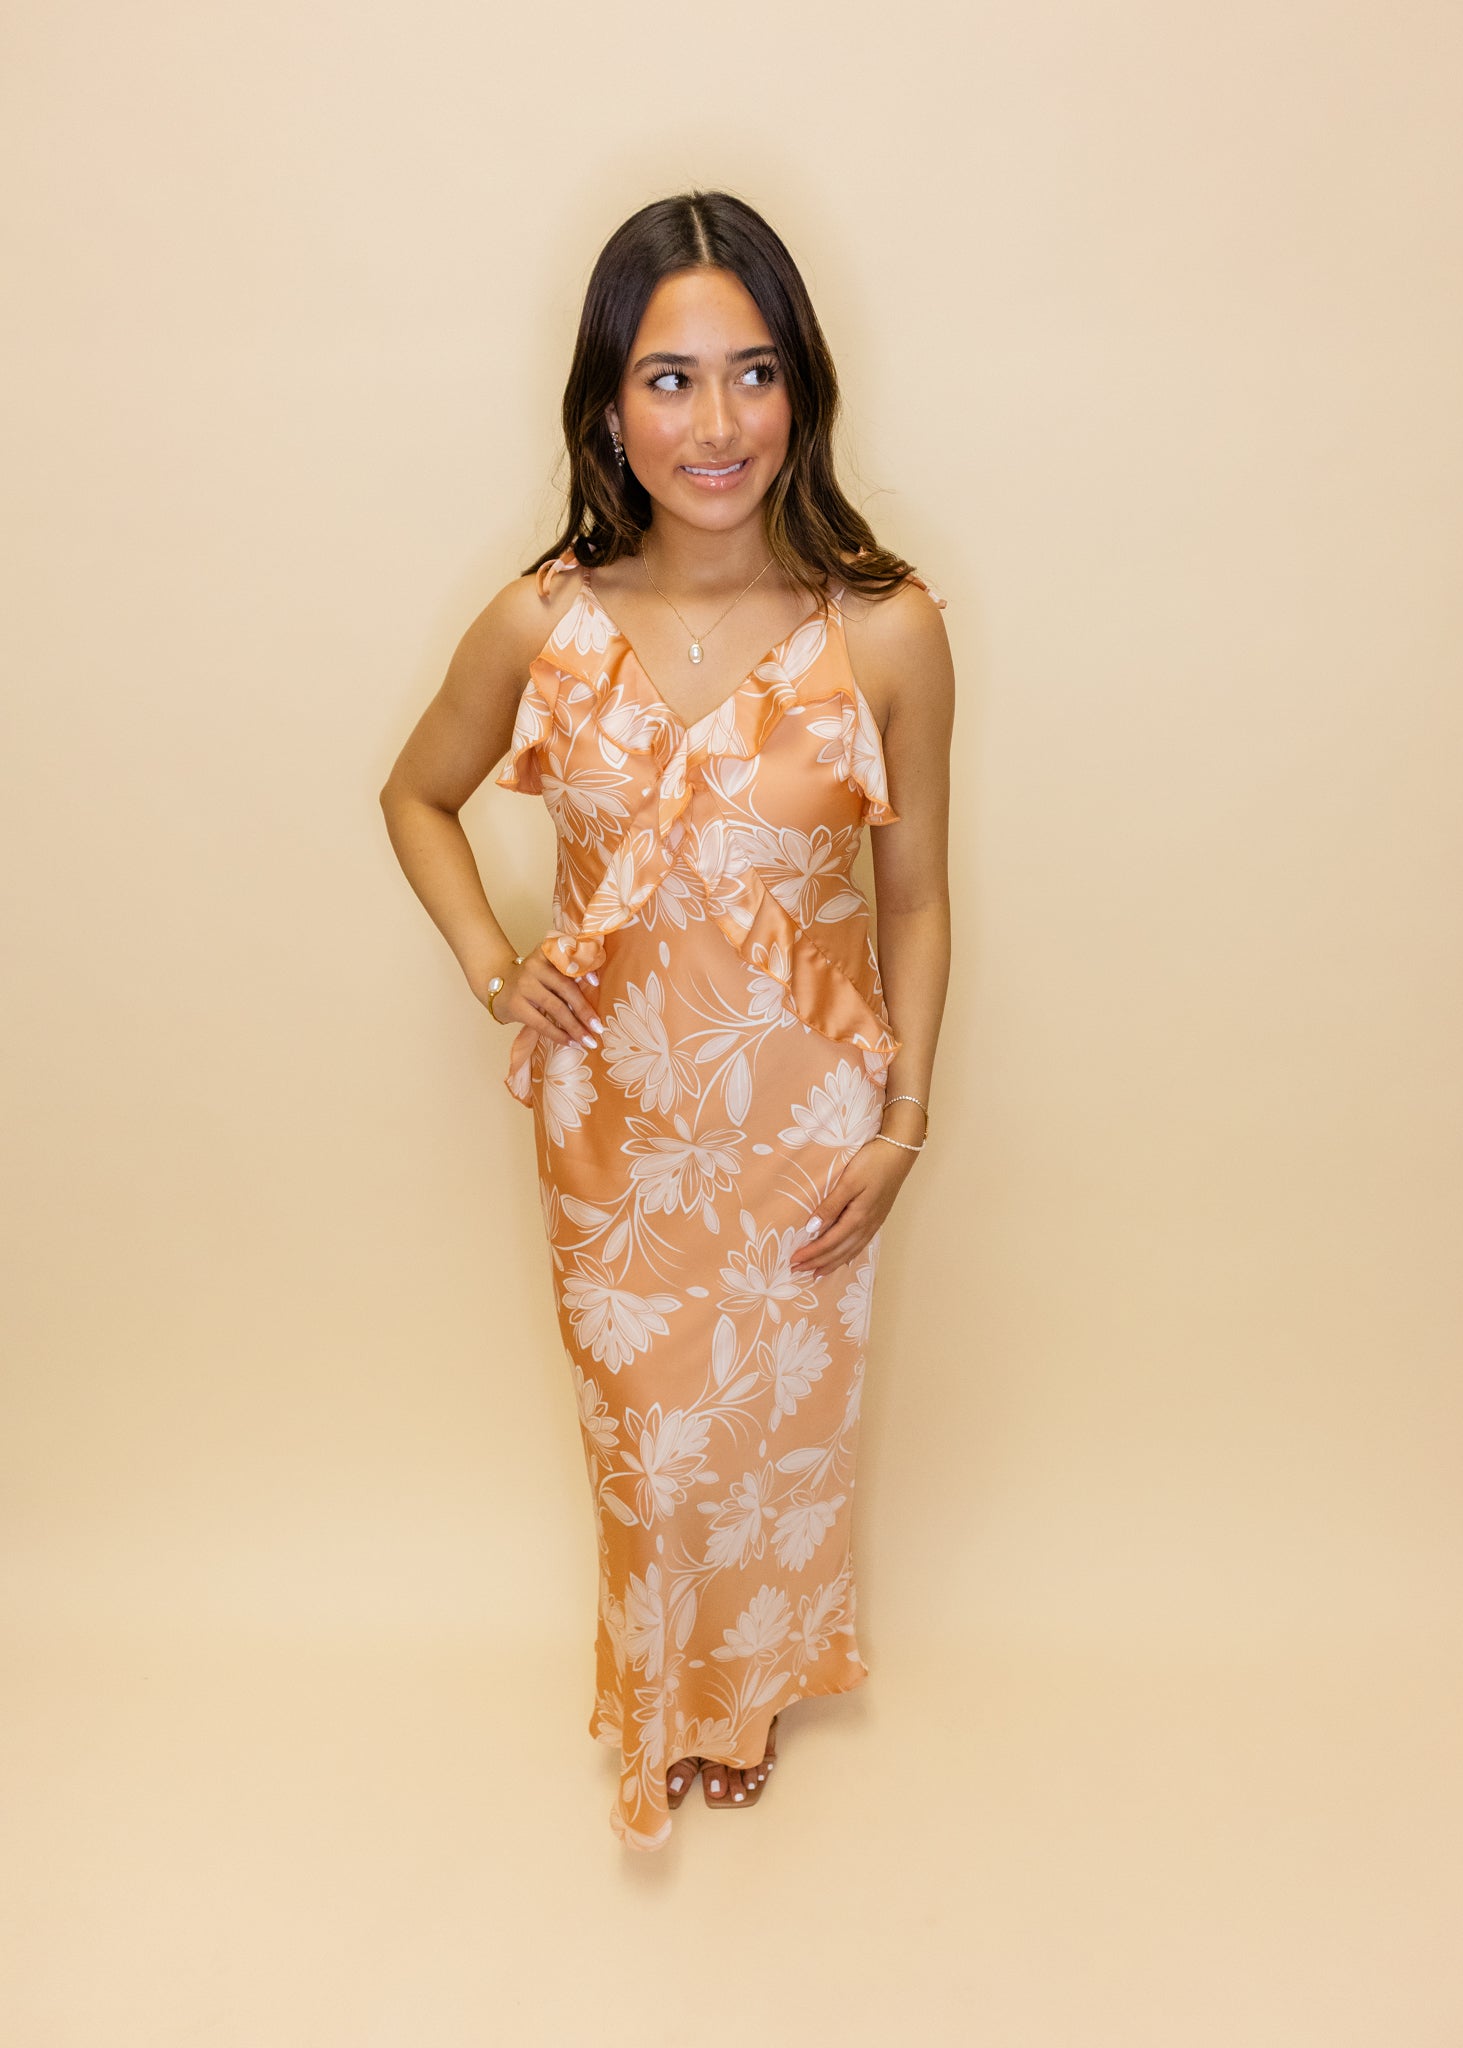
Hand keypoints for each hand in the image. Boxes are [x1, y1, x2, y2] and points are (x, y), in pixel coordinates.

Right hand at [484, 941, 604, 1049]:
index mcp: (545, 953)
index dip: (583, 969)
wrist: (497, 986)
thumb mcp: (547, 966)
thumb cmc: (533, 979)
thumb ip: (567, 971)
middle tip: (599, 1027)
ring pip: (556, 1008)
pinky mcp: (516, 1005)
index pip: (567, 960)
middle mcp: (534, 966)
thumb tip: (597, 986)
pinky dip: (559, 1035)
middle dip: (584, 1009)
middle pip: (565, 988)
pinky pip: (541, 1023)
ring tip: (589, 1041)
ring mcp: (524, 985)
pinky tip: (571, 1043)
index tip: (597, 983)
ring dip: (575, 1027)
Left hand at [788, 1137, 917, 1280]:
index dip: (811, 1253)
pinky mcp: (877, 1218)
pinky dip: (847, 1256)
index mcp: (858, 1218)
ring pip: (850, 1251)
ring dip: (832, 1263)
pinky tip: (842, 1258)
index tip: (793, 1260)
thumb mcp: (849, 1181)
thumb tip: (812, 1228)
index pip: (829, 1243)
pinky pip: (859, 1245)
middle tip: (797, 1270)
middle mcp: (867, 1226)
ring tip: (817, 1272)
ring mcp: (874, 1223)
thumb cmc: (872, 1163)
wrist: (898, 1153)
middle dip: (817, 1263)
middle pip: (839, 1252)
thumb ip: (831, 1205)